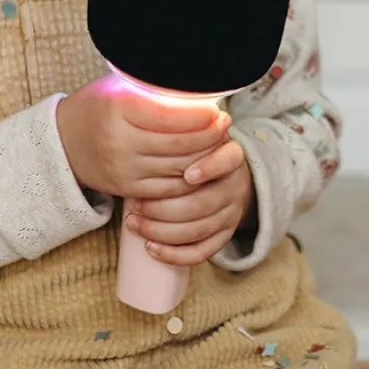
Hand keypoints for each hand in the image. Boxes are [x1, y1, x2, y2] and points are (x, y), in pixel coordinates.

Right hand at [57, 76, 229, 202]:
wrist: (65, 141)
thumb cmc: (100, 107)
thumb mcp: (119, 87)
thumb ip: (152, 88)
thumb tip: (196, 87)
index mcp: (118, 109)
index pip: (169, 116)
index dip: (199, 115)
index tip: (215, 110)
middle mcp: (120, 142)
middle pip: (179, 144)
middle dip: (209, 135)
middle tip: (224, 124)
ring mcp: (124, 169)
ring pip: (178, 168)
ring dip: (205, 156)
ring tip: (217, 141)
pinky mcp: (128, 188)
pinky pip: (170, 188)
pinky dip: (190, 177)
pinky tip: (200, 163)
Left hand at [124, 137, 254, 268]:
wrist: (225, 178)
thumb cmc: (198, 154)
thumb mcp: (196, 137)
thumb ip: (181, 132)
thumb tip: (151, 114)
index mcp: (231, 158)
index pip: (228, 160)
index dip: (209, 168)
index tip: (186, 174)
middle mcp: (235, 187)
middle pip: (203, 203)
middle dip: (163, 207)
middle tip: (133, 205)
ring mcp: (231, 214)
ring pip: (198, 230)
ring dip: (161, 230)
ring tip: (134, 223)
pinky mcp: (224, 236)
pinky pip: (201, 252)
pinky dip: (175, 254)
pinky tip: (151, 247)